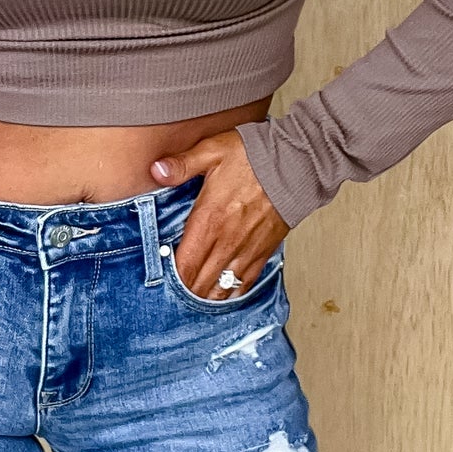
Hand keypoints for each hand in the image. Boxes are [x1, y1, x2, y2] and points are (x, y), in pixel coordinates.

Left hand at [149, 130, 288, 297]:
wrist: (297, 163)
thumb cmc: (256, 157)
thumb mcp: (212, 151)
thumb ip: (181, 164)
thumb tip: (156, 170)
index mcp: (208, 220)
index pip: (184, 264)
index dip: (170, 279)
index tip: (159, 281)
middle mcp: (226, 241)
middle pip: (199, 283)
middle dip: (183, 293)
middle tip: (170, 295)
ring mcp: (245, 250)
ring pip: (221, 288)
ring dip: (205, 297)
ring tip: (191, 300)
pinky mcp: (263, 252)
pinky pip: (244, 283)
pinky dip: (230, 293)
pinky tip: (221, 296)